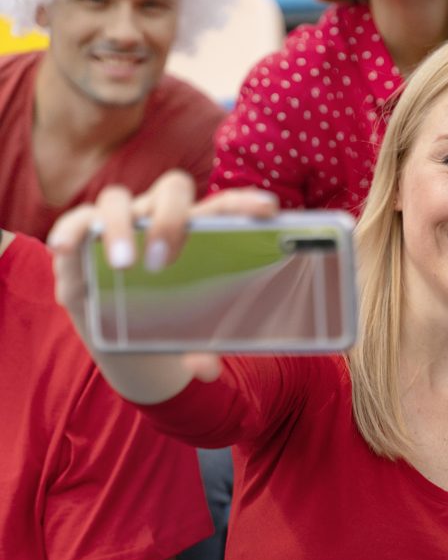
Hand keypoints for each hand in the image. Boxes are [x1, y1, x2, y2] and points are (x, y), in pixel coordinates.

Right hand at [47, 171, 278, 399]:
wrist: (128, 336)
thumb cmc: (172, 323)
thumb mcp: (190, 337)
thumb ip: (202, 350)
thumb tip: (205, 370)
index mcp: (200, 232)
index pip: (225, 206)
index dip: (245, 202)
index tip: (268, 210)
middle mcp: (161, 217)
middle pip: (172, 190)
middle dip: (169, 218)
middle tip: (164, 261)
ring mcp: (123, 222)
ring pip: (118, 200)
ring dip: (120, 228)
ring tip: (122, 264)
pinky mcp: (84, 236)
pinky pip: (75, 221)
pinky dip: (69, 232)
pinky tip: (67, 251)